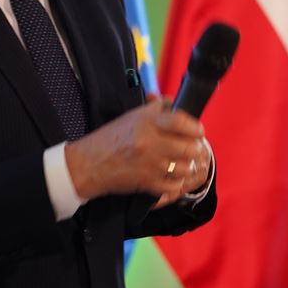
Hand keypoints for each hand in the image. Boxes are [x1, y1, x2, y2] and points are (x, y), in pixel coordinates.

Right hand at [64, 95, 207, 204]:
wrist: (88, 164)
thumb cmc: (109, 138)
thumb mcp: (131, 116)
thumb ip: (154, 109)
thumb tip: (171, 102)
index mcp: (147, 122)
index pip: (180, 122)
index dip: (195, 127)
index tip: (198, 131)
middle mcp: (150, 142)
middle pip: (189, 147)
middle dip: (196, 149)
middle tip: (195, 148)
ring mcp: (150, 164)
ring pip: (185, 167)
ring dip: (189, 166)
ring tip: (187, 163)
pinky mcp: (147, 183)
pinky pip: (174, 186)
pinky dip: (178, 183)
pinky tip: (175, 178)